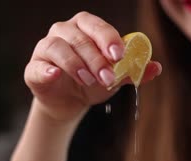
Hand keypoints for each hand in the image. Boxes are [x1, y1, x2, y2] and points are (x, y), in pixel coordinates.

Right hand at [24, 12, 161, 122]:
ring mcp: (46, 49)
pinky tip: (55, 75)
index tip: (119, 56)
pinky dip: (46, 70)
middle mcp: (63, 33)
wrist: (70, 103)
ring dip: (75, 64)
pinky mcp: (34, 68)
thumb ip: (133, 72)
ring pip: (58, 48)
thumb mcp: (114, 78)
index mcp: (84, 29)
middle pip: (78, 38)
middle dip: (96, 59)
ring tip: (89, 81)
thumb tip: (156, 67)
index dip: (107, 38)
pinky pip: (38, 66)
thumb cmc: (92, 83)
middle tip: (108, 78)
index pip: (95, 26)